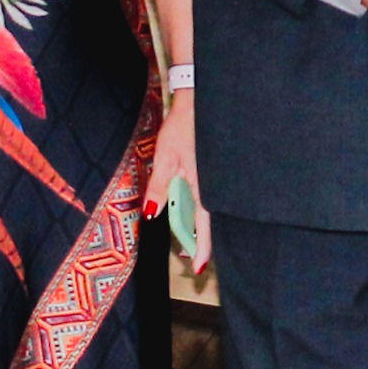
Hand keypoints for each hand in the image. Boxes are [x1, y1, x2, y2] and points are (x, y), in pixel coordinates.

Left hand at [149, 87, 209, 274]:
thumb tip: (151, 214)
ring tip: (189, 238)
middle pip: (209, 221)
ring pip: (210, 209)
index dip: (203, 247)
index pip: (205, 224)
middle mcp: (215, 186)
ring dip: (199, 224)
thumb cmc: (182, 128)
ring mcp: (217, 180)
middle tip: (189, 257)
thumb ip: (158, 186)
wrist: (201, 101)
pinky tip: (193, 210)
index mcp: (204, 185)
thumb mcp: (165, 157)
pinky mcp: (215, 173)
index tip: (200, 267)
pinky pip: (209, 197)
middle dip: (200, 240)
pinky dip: (201, 208)